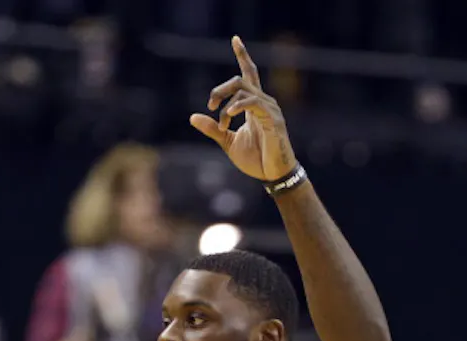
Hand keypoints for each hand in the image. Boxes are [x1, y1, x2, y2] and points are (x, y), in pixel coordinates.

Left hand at [190, 37, 298, 183]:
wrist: (272, 175)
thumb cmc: (255, 158)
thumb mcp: (227, 142)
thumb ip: (212, 129)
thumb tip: (193, 116)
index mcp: (253, 105)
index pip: (248, 74)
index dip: (242, 55)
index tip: (234, 39)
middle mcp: (263, 102)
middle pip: (240, 80)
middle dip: (221, 89)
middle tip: (210, 104)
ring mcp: (269, 109)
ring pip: (245, 91)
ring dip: (227, 105)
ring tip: (222, 123)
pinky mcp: (273, 120)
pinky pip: (255, 103)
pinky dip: (240, 106)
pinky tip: (229, 114)